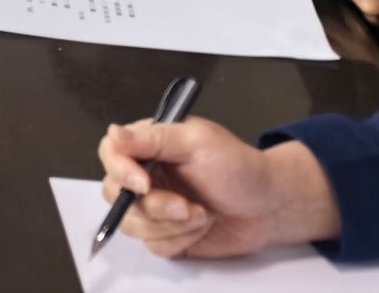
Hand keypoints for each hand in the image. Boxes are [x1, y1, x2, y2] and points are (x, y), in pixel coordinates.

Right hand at [97, 121, 341, 259]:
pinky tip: (201, 227)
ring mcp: (154, 207)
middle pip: (115, 193)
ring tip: (201, 215)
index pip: (110, 153)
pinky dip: (179, 240)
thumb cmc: (239, 168)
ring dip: (170, 225)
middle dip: (152, 206)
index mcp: (149, 146)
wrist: (269, 207)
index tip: (144, 184)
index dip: (120, 170)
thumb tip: (113, 133)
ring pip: (133, 224)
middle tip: (185, 206)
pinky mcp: (166, 235)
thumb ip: (154, 139)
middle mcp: (145, 175)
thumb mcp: (198, 143)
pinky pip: (154, 246)